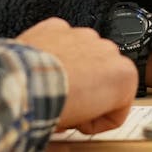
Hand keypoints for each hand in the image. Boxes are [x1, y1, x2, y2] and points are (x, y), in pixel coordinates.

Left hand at [16, 17, 135, 133]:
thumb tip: (80, 117)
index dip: (100, 120)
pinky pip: (61, 41)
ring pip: (83, 54)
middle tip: (70, 107)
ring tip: (54, 89)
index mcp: (124, 74)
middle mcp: (108, 49)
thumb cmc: (58, 103)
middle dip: (88, 91)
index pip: (121, 104)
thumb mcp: (86, 121)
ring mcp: (83, 34)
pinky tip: (44, 70)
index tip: (84, 125)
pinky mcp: (58, 26)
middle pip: (102, 76)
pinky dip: (53, 53)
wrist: (27, 84)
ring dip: (72, 69)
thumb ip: (93, 114)